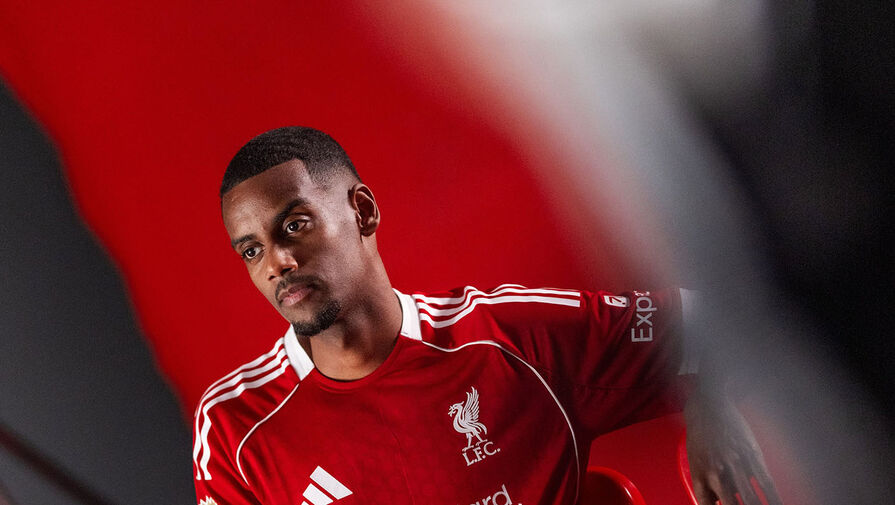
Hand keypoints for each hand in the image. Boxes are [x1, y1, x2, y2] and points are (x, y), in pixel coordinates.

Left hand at [684, 387, 782, 504]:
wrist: (709, 407)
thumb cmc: (701, 436)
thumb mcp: (695, 463)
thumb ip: (706, 487)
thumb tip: (719, 504)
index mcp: (700, 478)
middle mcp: (716, 475)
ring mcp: (735, 466)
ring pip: (752, 500)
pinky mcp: (751, 456)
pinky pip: (766, 483)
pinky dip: (775, 499)